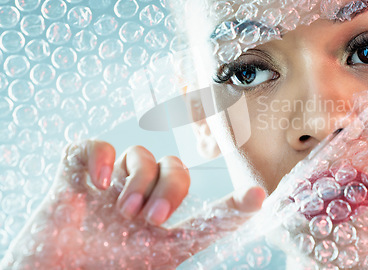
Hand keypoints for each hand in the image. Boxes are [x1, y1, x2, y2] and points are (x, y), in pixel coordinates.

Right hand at [1, 140, 265, 268]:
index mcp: (157, 222)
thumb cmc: (106, 269)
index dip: (229, 202)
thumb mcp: (164, 254)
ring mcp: (107, 186)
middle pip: (173, 166)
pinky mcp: (74, 175)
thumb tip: (255, 200)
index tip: (257, 196)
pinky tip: (96, 183)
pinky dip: (99, 156)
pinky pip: (93, 145)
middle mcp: (137, 199)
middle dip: (169, 187)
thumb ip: (204, 230)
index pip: (203, 205)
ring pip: (140, 153)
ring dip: (138, 180)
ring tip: (123, 212)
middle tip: (152, 219)